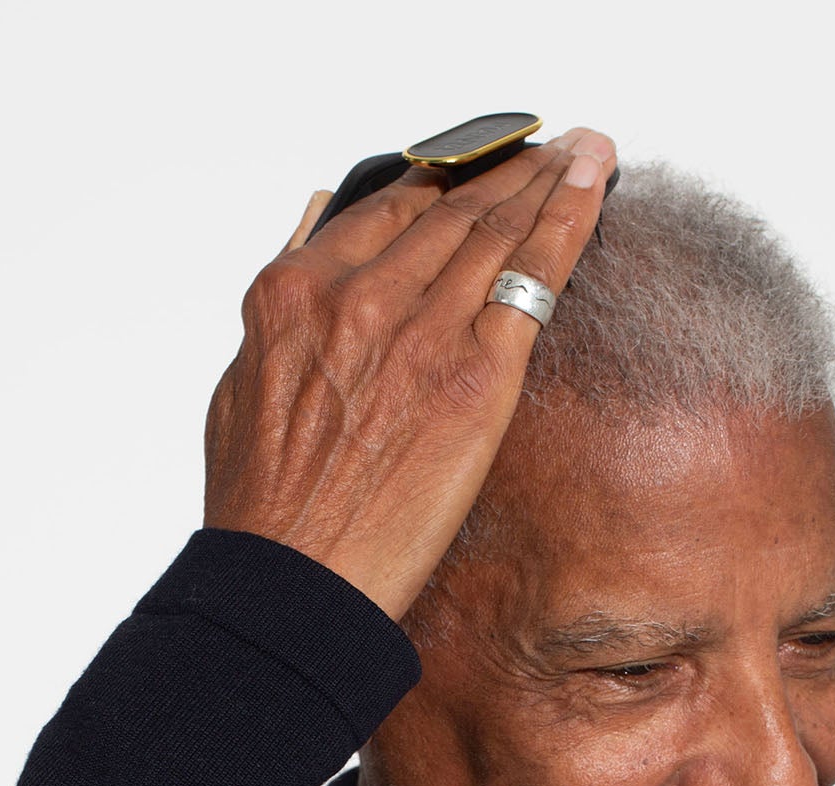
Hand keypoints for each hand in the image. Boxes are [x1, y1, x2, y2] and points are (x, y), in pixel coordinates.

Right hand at [202, 128, 617, 622]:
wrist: (291, 586)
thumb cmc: (261, 510)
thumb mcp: (240, 386)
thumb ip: (285, 303)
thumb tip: (314, 221)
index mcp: (294, 293)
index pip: (385, 211)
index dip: (440, 182)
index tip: (473, 168)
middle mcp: (357, 297)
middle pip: (448, 211)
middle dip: (504, 172)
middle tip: (549, 150)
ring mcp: (420, 335)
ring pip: (495, 231)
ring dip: (546, 181)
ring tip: (584, 154)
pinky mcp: (475, 381)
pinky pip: (533, 279)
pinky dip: (569, 221)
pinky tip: (594, 187)